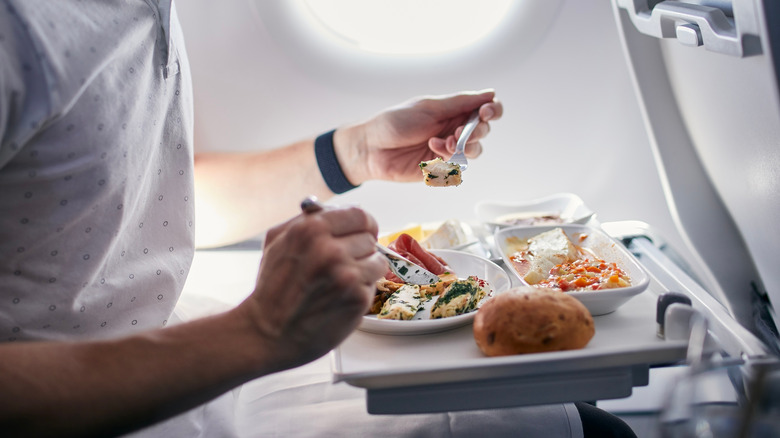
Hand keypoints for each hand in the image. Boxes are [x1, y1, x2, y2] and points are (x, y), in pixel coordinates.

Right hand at [239, 205, 385, 371]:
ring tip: (341, 282)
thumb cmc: (272, 288)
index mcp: (312, 229)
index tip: (360, 232)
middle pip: (370, 237)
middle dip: (359, 249)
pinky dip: (361, 290)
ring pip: (377, 261)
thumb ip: (307, 219)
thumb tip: (337, 208)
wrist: (267, 332)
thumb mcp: (277, 240)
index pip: (360, 215)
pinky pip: (374, 284)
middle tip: (342, 264)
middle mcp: (331, 249)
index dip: (362, 225)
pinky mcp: (358, 298)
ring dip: (364, 270)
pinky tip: (340, 297)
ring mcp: (346, 274)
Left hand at [335, 89, 502, 184]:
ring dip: (464, 146)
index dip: (492, 111)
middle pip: (483, 131)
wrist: (371, 148)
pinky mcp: (440, 168)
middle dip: (476, 131)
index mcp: (452, 110)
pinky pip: (458, 167)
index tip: (486, 112)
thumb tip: (490, 93)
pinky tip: (432, 151)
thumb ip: (460, 103)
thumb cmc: (394, 123)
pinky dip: (449, 159)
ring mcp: (448, 150)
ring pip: (474, 151)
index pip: (485, 109)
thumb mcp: (429, 107)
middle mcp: (453, 129)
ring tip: (443, 143)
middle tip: (458, 131)